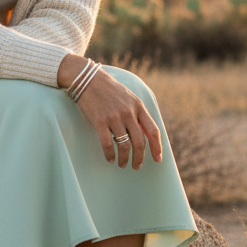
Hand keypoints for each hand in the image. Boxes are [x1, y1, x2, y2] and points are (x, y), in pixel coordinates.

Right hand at [58, 54, 161, 169]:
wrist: (88, 79)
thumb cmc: (109, 89)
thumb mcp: (129, 97)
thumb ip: (137, 113)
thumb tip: (145, 134)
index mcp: (138, 106)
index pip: (153, 131)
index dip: (157, 147)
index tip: (158, 159)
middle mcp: (128, 113)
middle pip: (139, 142)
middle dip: (140, 158)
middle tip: (137, 166)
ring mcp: (114, 117)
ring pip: (124, 145)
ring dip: (125, 159)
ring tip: (123, 164)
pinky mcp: (99, 121)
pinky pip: (107, 144)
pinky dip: (110, 154)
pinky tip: (110, 159)